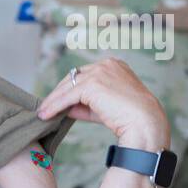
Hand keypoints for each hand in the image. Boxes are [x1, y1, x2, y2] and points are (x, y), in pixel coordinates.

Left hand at [37, 58, 169, 150]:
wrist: (144, 123)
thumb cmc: (130, 117)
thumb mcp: (104, 107)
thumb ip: (85, 105)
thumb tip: (64, 108)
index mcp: (114, 65)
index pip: (85, 74)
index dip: (71, 88)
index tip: (59, 100)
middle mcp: (106, 64)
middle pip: (74, 76)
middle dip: (59, 93)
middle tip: (47, 107)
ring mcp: (99, 72)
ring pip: (69, 85)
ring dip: (54, 100)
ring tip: (43, 113)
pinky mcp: (92, 84)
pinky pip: (68, 96)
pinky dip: (56, 105)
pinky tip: (47, 114)